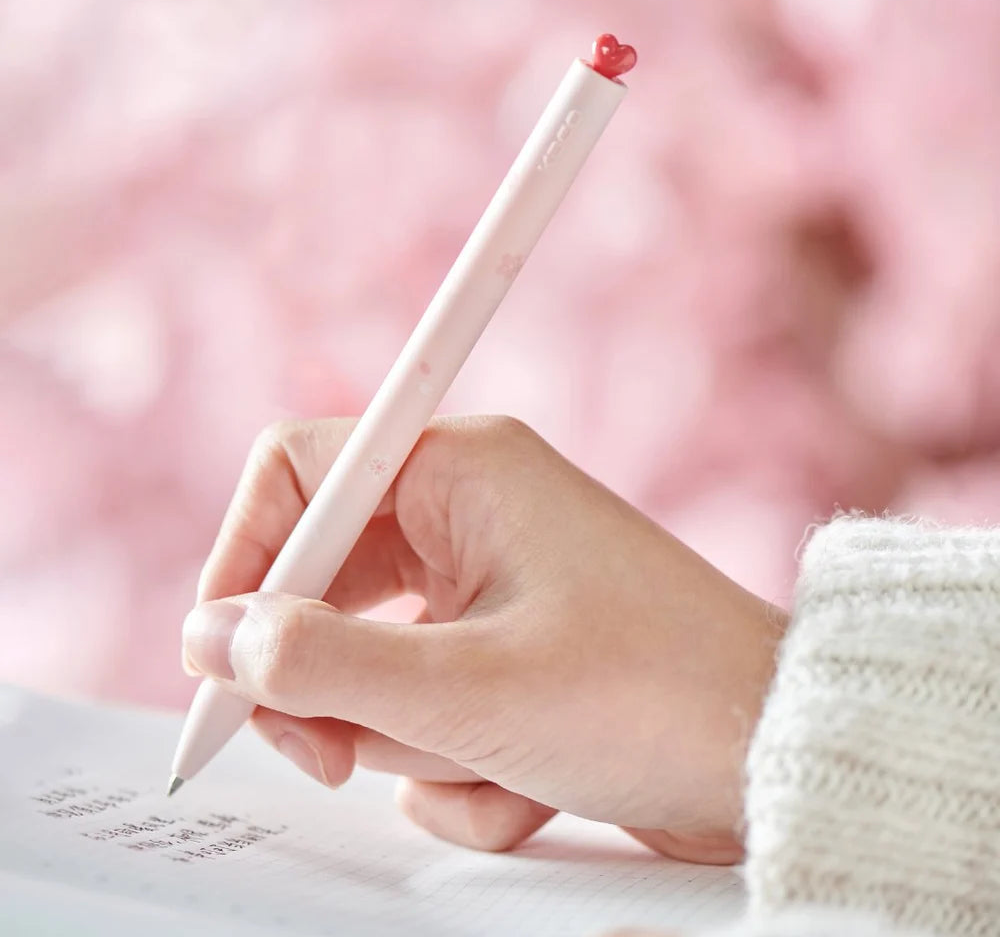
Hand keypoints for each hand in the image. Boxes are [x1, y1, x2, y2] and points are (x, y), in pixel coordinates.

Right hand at [183, 416, 786, 861]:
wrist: (775, 755)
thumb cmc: (645, 696)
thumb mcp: (461, 691)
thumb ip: (317, 662)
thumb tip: (209, 637)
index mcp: (460, 471)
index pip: (300, 474)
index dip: (245, 559)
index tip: (216, 655)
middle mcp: (471, 515)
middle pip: (327, 582)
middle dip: (326, 681)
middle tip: (327, 754)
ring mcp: (491, 588)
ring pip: (377, 662)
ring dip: (412, 734)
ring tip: (488, 760)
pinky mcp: (509, 655)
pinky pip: (435, 708)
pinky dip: (463, 764)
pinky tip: (526, 786)